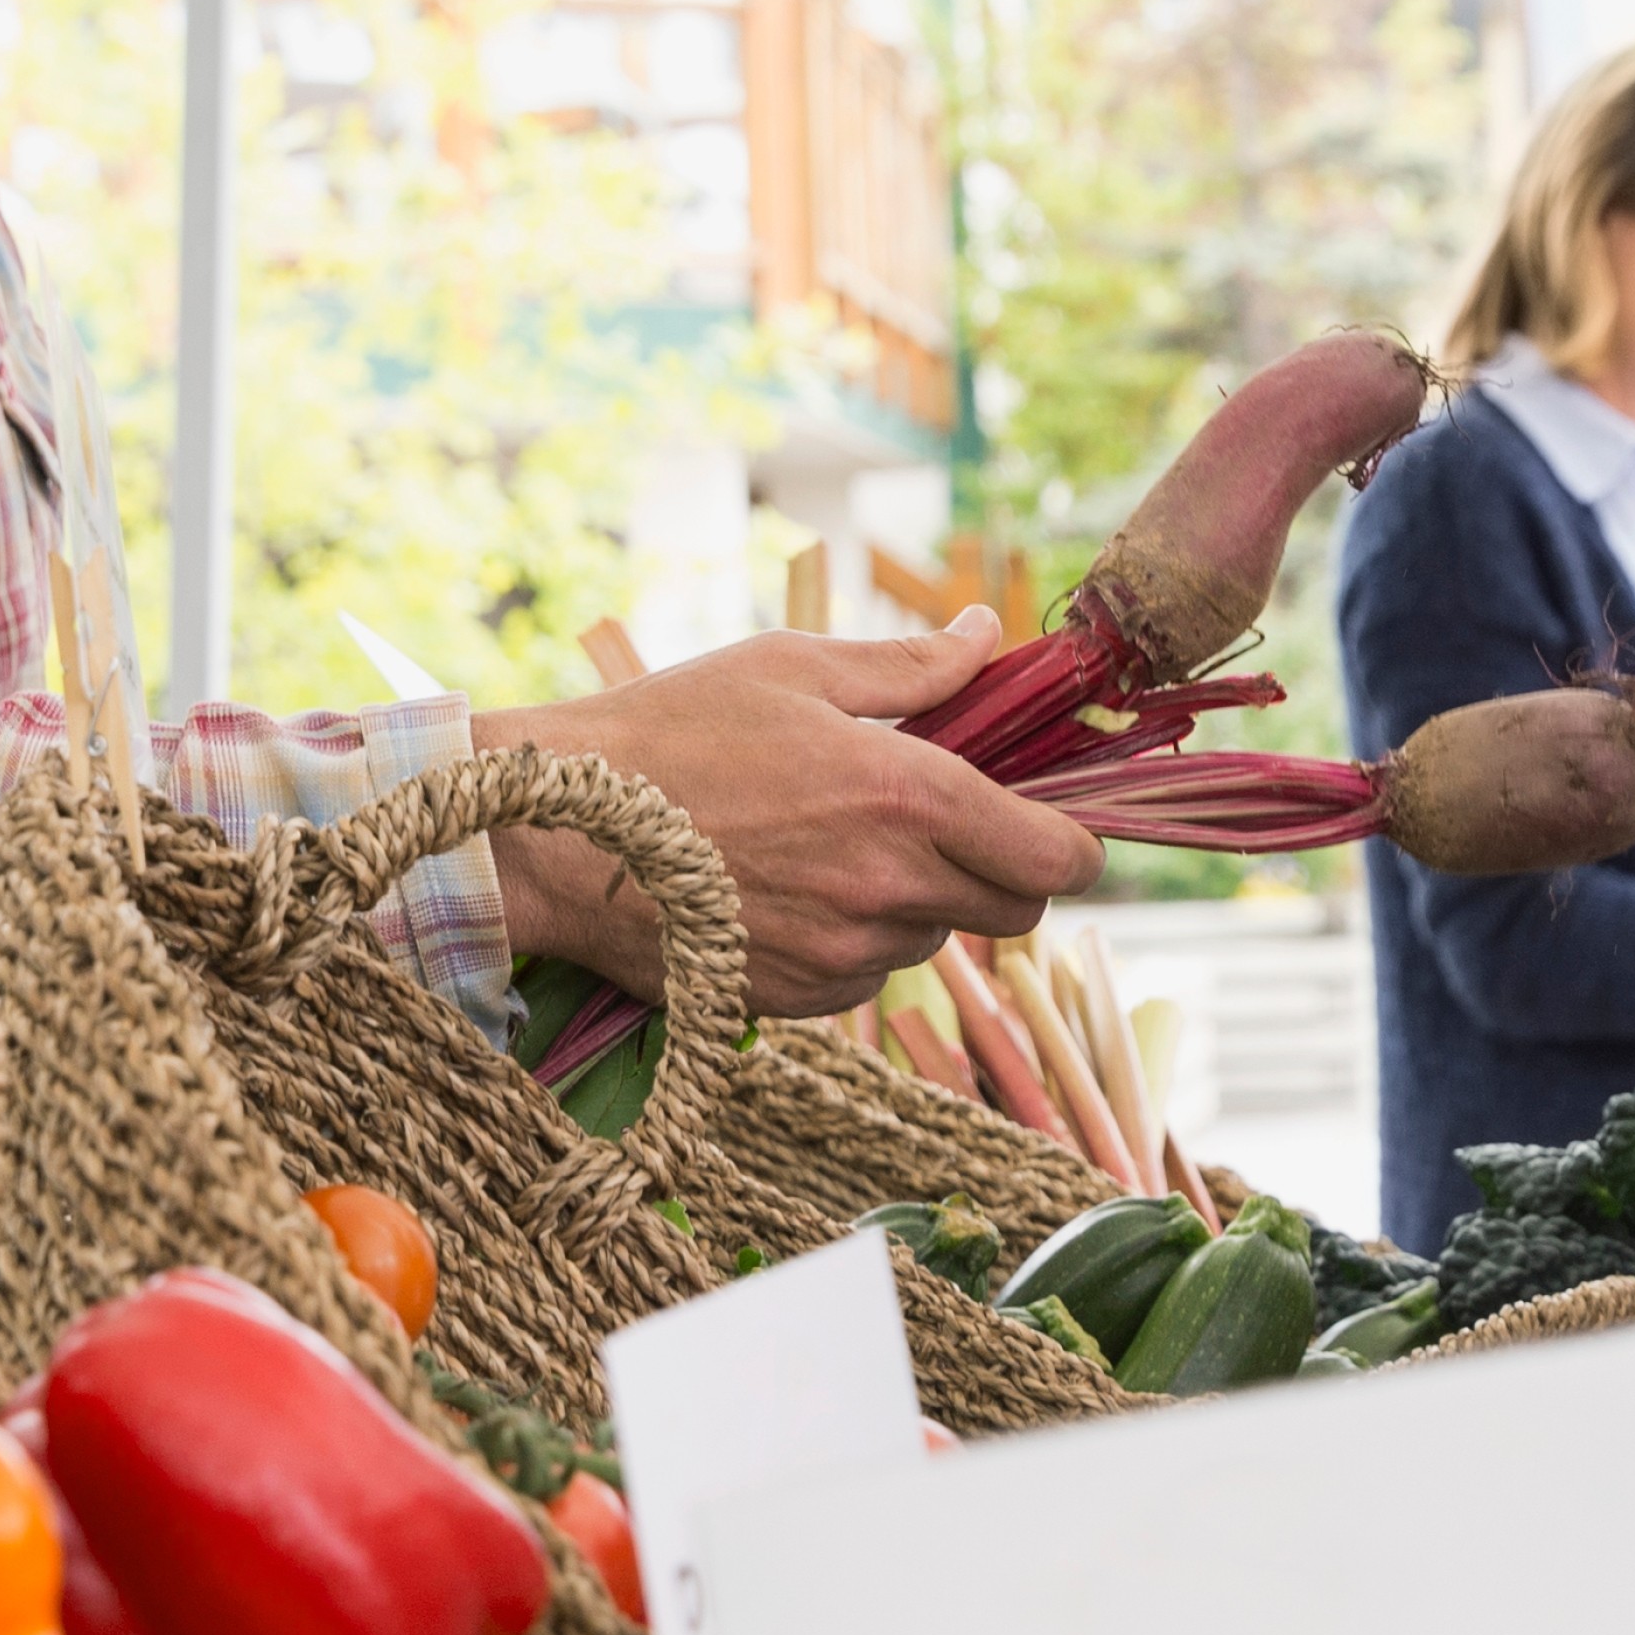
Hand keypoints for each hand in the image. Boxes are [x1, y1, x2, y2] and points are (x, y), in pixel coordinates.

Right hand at [467, 619, 1101, 1012]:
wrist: (558, 833)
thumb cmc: (669, 731)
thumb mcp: (793, 668)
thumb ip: (913, 666)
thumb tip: (991, 635)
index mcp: (909, 795)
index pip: (1058, 857)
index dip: (1076, 846)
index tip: (1058, 826)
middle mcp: (891, 887)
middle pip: (1016, 912)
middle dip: (1004, 873)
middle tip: (946, 827)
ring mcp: (845, 954)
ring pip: (936, 943)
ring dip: (919, 904)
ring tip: (838, 847)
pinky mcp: (799, 999)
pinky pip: (868, 979)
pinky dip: (856, 942)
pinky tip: (793, 891)